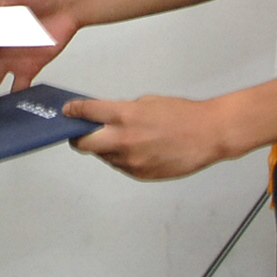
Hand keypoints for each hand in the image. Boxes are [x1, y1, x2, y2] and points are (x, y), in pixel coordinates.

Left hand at [64, 94, 235, 180]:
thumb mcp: (145, 102)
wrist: (208, 135)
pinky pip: (120, 166)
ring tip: (118, 138)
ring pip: (103, 156)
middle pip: (83, 143)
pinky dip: (120, 158)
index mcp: (124, 116)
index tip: (68, 111)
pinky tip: (133, 149)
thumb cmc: (183, 116)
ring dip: (103, 148)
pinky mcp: (141, 174)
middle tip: (79, 132)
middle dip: (78, 137)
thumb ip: (120, 111)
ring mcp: (132, 161)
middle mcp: (124, 140)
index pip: (86, 113)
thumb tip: (103, 117)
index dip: (73, 111)